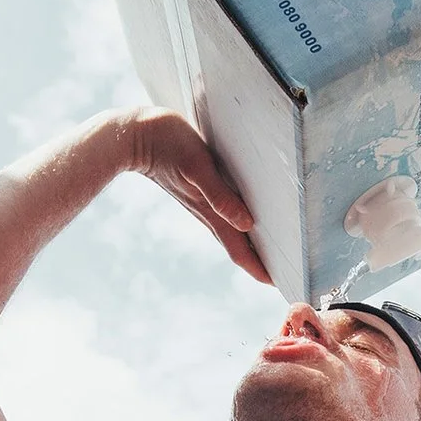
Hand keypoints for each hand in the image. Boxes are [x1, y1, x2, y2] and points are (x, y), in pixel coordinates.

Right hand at [110, 107, 267, 284]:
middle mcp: (209, 214)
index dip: (260, 270)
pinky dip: (241, 228)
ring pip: (233, 236)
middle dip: (261, 265)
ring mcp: (203, 206)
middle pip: (240, 249)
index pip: (241, 252)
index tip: (281, 285)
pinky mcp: (200, 194)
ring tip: (273, 257)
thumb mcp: (197, 167)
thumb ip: (220, 195)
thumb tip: (247, 223)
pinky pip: (226, 218)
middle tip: (285, 277)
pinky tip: (249, 224)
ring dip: (253, 248)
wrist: (135, 136)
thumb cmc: (168, 144)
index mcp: (211, 213)